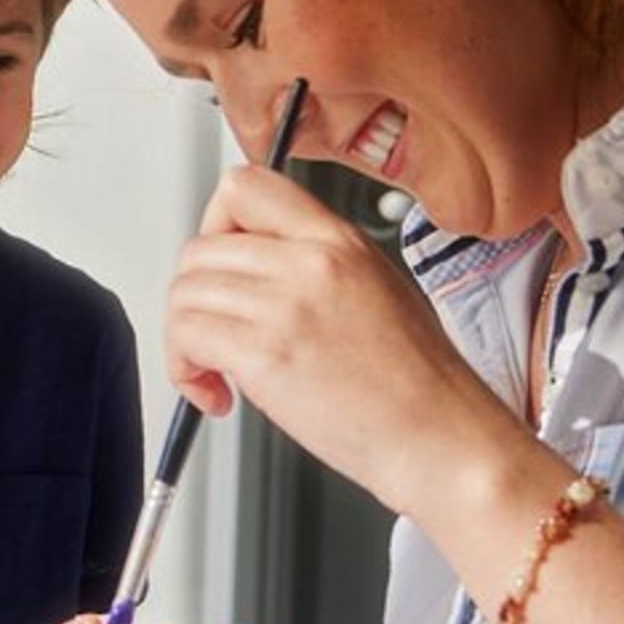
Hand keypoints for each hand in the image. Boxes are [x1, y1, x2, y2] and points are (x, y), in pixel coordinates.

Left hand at [163, 165, 520, 519]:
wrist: (440, 437)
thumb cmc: (418, 383)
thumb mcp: (377, 289)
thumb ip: (315, 266)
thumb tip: (254, 269)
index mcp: (337, 240)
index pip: (244, 186)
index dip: (214, 225)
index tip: (220, 264)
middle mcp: (310, 262)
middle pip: (199, 248)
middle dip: (193, 297)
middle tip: (214, 333)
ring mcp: (286, 305)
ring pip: (184, 294)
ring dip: (185, 339)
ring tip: (216, 372)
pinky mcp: (265, 353)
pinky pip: (187, 338)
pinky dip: (185, 371)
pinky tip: (218, 393)